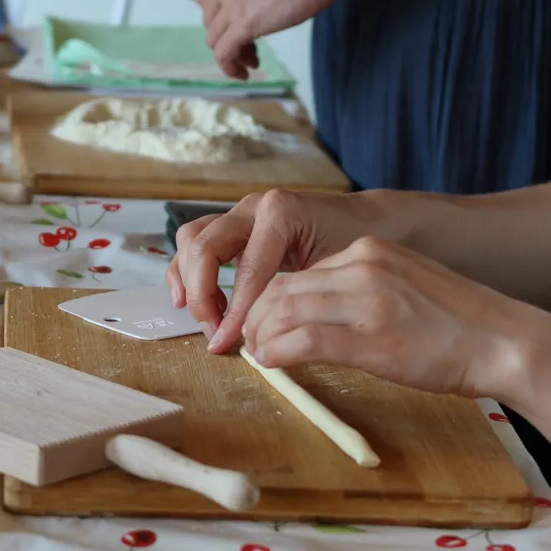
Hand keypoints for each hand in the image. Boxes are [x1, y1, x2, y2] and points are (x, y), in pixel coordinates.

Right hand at [166, 189, 386, 350]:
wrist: (364, 219)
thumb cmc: (354, 243)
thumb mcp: (333, 270)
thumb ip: (297, 297)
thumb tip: (263, 337)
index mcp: (280, 212)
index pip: (245, 270)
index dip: (232, 313)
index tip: (226, 344)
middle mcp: (253, 207)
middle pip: (203, 247)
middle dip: (202, 296)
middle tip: (214, 333)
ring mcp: (240, 213)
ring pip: (191, 240)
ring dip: (189, 282)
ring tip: (206, 319)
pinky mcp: (234, 226)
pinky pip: (195, 242)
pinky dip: (186, 270)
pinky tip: (187, 299)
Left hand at [198, 0, 335, 79]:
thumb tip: (246, 16)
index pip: (208, 0)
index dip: (222, 19)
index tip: (239, 30)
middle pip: (209, 21)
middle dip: (226, 37)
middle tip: (249, 48)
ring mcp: (229, 3)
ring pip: (214, 41)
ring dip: (231, 55)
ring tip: (251, 62)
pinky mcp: (242, 24)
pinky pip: (223, 54)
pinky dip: (230, 68)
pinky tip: (244, 73)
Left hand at [243, 235, 530, 403]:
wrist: (500, 340)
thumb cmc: (454, 323)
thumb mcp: (401, 285)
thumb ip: (359, 289)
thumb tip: (316, 313)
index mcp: (368, 251)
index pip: (298, 271)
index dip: (270, 298)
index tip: (263, 320)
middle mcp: (363, 266)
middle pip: (282, 287)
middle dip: (257, 316)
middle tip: (251, 340)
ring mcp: (366, 300)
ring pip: (285, 311)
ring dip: (262, 336)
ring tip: (259, 354)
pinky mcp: (371, 339)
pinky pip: (303, 341)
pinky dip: (277, 353)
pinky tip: (271, 363)